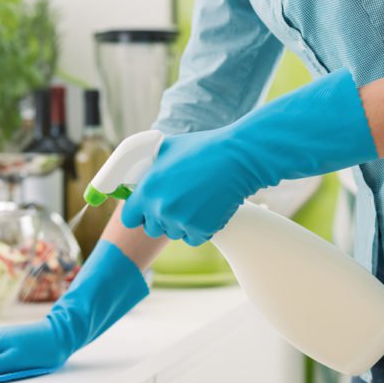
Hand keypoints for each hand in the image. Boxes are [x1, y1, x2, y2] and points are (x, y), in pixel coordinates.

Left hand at [122, 68, 378, 245]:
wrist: (254, 150)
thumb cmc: (218, 145)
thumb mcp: (177, 148)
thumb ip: (153, 164)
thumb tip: (129, 177)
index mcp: (153, 176)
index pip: (129, 211)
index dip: (141, 212)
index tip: (149, 209)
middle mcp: (161, 195)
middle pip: (152, 225)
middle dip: (168, 217)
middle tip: (188, 201)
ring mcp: (182, 212)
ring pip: (178, 234)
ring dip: (191, 223)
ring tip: (207, 199)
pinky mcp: (205, 224)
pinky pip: (199, 238)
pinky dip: (209, 228)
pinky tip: (218, 207)